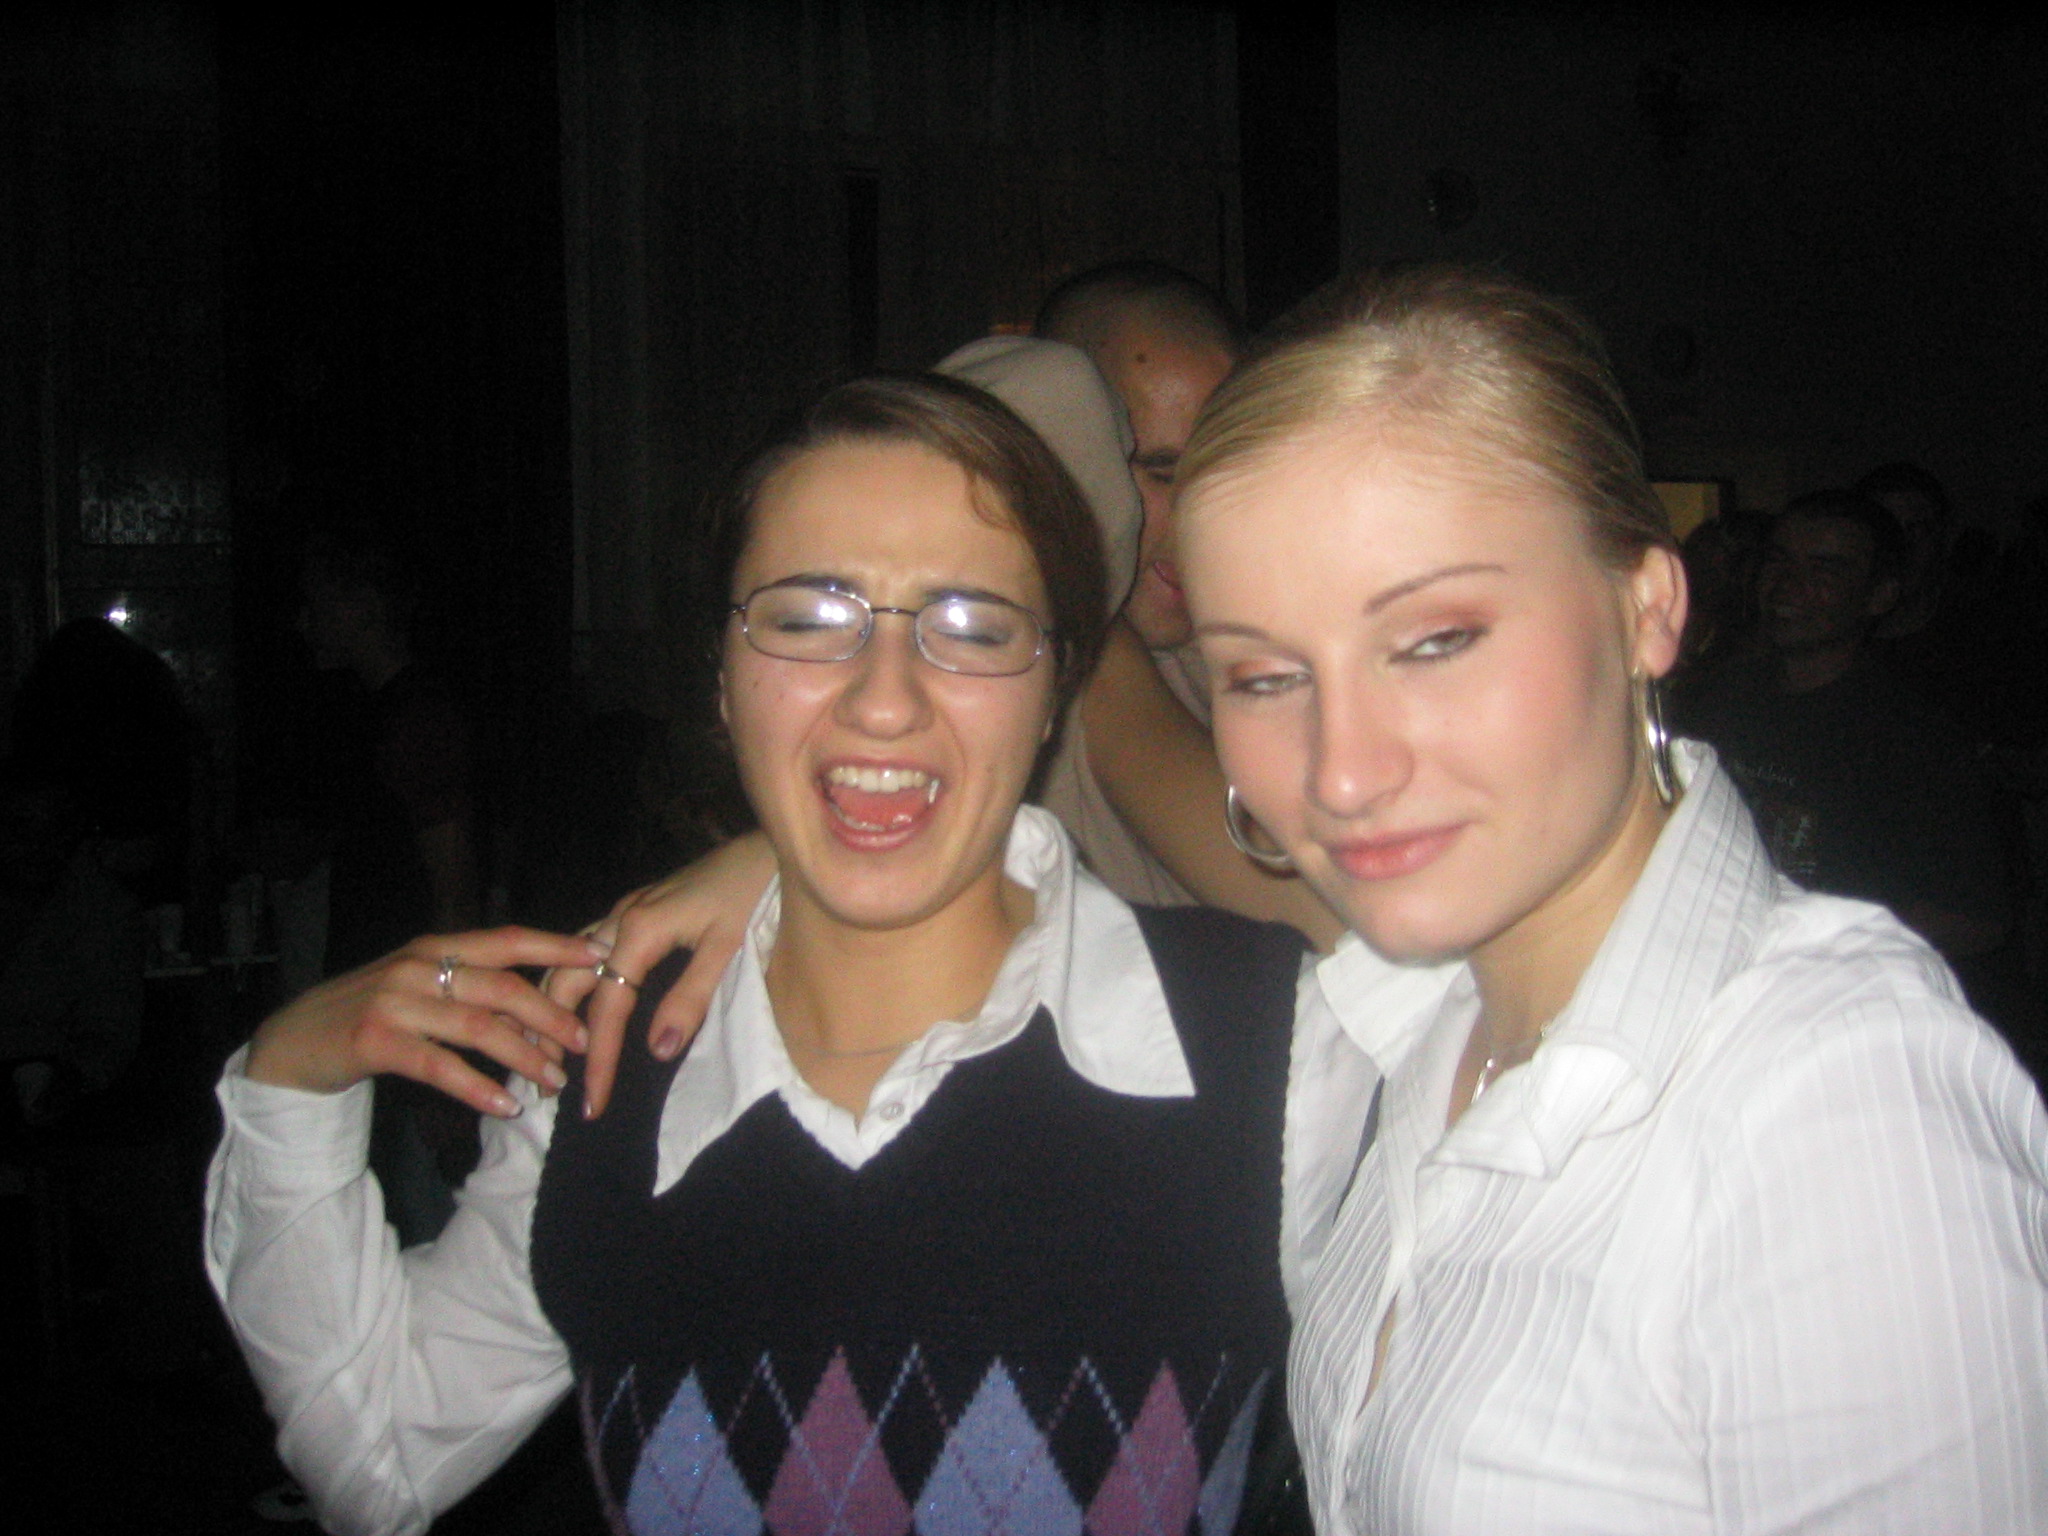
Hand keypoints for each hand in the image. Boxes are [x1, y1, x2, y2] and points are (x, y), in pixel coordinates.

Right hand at [244, 928, 604, 1116]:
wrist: (290, 1042)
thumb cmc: (367, 1014)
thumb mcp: (418, 986)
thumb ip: (467, 987)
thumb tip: (536, 1007)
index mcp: (435, 947)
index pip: (506, 939)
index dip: (555, 945)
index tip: (600, 955)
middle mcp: (417, 966)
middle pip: (501, 986)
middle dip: (550, 1014)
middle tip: (584, 1042)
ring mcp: (394, 1001)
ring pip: (477, 1027)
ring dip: (523, 1056)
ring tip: (554, 1081)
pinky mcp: (374, 1041)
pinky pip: (439, 1065)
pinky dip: (477, 1086)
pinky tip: (504, 1105)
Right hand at [545, 832, 774, 1119]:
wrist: (769, 845)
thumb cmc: (755, 893)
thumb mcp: (730, 949)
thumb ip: (692, 997)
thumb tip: (659, 1050)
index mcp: (639, 931)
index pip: (606, 1008)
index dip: (598, 1060)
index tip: (591, 1104)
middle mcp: (620, 918)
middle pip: (566, 981)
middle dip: (550, 1033)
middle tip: (545, 1084)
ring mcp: (624, 909)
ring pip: (567, 960)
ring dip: (553, 1005)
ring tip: (545, 1051)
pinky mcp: (635, 907)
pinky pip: (586, 948)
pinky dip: (572, 980)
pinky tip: (573, 1003)